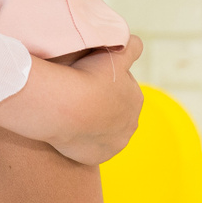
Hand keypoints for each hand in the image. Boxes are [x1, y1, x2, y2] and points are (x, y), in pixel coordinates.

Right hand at [49, 34, 144, 165]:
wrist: (64, 106)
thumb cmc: (87, 75)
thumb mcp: (114, 52)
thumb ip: (131, 47)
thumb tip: (138, 44)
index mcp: (136, 98)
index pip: (122, 87)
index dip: (104, 80)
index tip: (87, 77)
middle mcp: (131, 124)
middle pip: (114, 111)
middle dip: (101, 104)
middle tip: (78, 94)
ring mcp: (115, 144)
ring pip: (103, 130)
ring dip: (92, 123)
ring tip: (72, 111)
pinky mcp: (97, 157)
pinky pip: (89, 147)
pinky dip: (82, 140)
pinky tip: (69, 128)